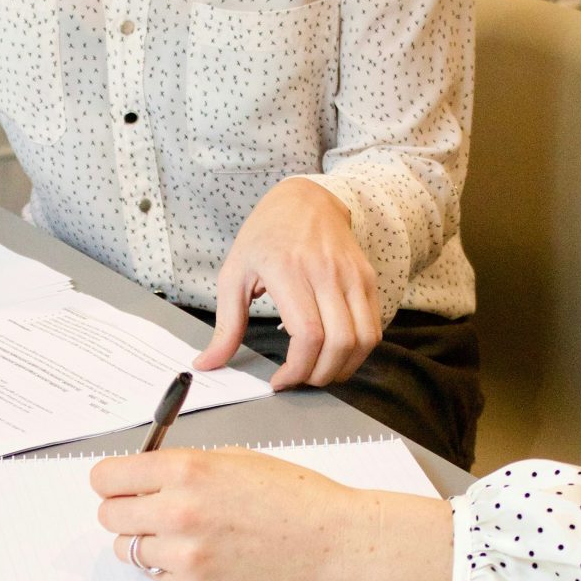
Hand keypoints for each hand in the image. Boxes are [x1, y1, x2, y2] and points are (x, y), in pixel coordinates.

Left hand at [90, 448, 452, 580]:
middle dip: (124, 510)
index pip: (106, 477)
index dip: (112, 480)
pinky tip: (202, 554)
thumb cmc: (292, 495)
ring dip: (144, 541)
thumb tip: (142, 476)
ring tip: (180, 534)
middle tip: (149, 510)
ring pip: (127, 550)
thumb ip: (182, 466)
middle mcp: (177, 512)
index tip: (119, 484)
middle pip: (108, 515)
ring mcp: (185, 555)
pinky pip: (157, 576)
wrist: (332, 541)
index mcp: (185, 470)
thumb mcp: (233, 459)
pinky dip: (169, 567)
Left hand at [197, 178, 381, 390]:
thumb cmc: (265, 236)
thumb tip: (208, 364)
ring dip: (343, 368)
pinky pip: (373, 327)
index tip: (280, 381)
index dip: (297, 369)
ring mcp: (352, 275)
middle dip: (319, 375)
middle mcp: (326, 272)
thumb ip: (225, 325)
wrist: (305, 199)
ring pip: (363, 339)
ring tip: (319, 371)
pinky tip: (335, 354)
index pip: (308, 334)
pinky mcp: (367, 278)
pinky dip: (357, 351)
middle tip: (299, 380)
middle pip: (339, 343)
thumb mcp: (233, 274)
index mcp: (288, 270)